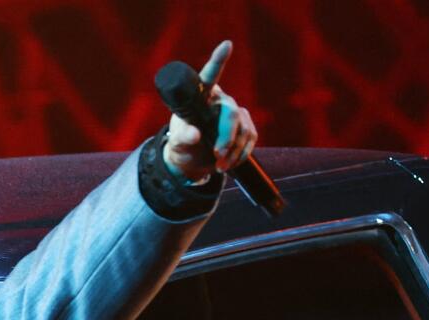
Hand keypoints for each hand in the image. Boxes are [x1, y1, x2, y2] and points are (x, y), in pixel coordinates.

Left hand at [164, 40, 258, 184]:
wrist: (192, 160)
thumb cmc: (181, 146)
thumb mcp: (177, 145)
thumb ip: (182, 139)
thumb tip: (195, 135)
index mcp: (200, 97)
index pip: (209, 77)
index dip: (218, 60)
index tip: (227, 45)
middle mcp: (220, 100)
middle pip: (231, 112)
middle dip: (226, 137)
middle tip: (217, 155)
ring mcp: (234, 112)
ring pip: (243, 129)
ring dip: (233, 151)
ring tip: (219, 165)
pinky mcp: (245, 126)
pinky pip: (251, 138)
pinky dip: (241, 153)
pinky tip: (230, 162)